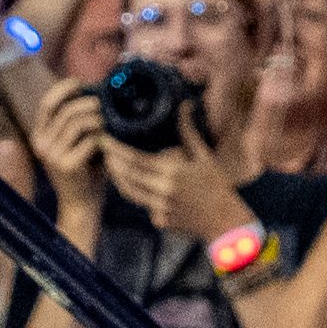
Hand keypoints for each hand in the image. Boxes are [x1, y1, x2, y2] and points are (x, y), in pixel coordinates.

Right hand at [30, 79, 108, 232]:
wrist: (82, 205)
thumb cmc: (85, 169)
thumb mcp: (75, 141)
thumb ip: (77, 120)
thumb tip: (93, 90)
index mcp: (39, 135)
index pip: (47, 103)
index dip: (64, 89)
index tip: (82, 84)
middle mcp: (41, 144)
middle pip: (67, 110)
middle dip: (90, 104)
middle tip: (107, 106)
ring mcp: (52, 155)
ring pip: (78, 123)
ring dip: (99, 119)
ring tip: (111, 123)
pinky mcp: (67, 165)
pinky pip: (89, 140)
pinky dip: (103, 137)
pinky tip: (109, 142)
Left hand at [100, 103, 253, 245]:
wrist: (224, 221)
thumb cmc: (217, 186)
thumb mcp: (204, 156)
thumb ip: (188, 131)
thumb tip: (185, 105)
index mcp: (171, 173)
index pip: (136, 160)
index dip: (117, 150)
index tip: (105, 139)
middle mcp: (161, 192)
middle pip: (127, 176)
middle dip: (112, 162)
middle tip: (102, 148)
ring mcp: (159, 210)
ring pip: (129, 193)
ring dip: (118, 178)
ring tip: (111, 164)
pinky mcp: (159, 221)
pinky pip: (143, 205)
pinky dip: (137, 193)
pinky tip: (133, 183)